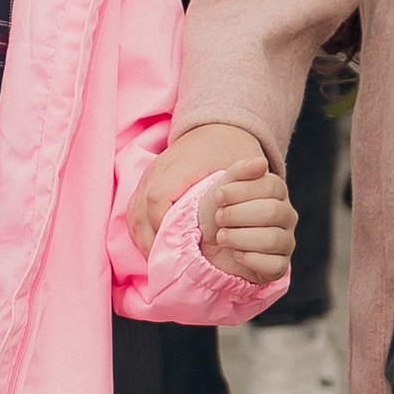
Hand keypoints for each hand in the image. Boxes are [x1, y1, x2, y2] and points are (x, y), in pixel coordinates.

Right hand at [130, 121, 269, 253]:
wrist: (215, 127)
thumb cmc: (227, 148)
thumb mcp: (239, 161)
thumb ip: (245, 174)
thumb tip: (259, 171)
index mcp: (176, 167)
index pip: (157, 201)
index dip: (163, 229)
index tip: (177, 252)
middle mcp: (156, 172)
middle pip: (139, 214)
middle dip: (151, 244)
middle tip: (167, 267)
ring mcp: (147, 178)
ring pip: (133, 216)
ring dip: (145, 241)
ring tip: (160, 263)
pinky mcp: (145, 184)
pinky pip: (134, 214)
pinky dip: (143, 233)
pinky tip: (157, 249)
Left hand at [196, 156, 295, 281]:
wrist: (206, 242)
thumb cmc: (219, 210)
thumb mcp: (225, 186)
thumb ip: (240, 171)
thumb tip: (260, 162)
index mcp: (277, 192)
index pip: (271, 185)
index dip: (241, 191)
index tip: (218, 196)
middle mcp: (287, 216)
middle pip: (272, 212)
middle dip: (238, 214)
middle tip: (219, 218)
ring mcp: (286, 242)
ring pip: (273, 239)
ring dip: (240, 237)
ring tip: (222, 236)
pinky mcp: (279, 266)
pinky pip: (274, 265)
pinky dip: (250, 259)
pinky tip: (236, 254)